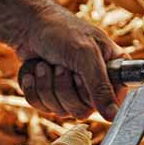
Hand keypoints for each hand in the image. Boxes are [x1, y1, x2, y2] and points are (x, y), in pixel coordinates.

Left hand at [17, 4, 125, 120]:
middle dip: (64, 86)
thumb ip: (100, 86)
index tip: (81, 75)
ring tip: (45, 64)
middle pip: (81, 110)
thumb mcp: (85, 55)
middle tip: (61, 64)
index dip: (92, 94)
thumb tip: (113, 116)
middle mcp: (94, 88)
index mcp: (112, 73)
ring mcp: (72, 96)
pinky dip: (33, 88)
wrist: (30, 28)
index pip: (111, 104)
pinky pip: (42, 108)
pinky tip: (34, 72)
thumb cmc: (63, 33)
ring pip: (60, 111)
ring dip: (46, 85)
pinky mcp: (51, 99)